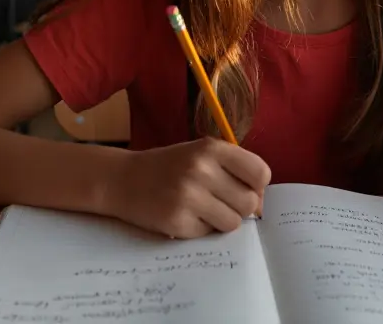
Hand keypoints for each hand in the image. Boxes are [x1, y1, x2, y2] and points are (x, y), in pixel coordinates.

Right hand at [107, 138, 270, 238]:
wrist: (122, 179)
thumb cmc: (169, 166)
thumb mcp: (200, 154)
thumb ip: (232, 171)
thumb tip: (260, 204)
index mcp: (211, 148)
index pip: (260, 173)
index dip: (256, 186)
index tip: (243, 188)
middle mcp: (201, 169)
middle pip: (250, 202)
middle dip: (239, 206)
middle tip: (218, 201)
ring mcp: (188, 196)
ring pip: (233, 222)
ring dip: (221, 220)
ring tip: (201, 208)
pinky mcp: (177, 221)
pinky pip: (209, 234)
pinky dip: (200, 228)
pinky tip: (184, 215)